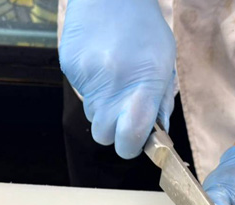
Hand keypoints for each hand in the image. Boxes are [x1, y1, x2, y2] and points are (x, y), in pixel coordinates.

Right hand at [59, 0, 175, 158]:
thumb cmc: (144, 28)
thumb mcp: (164, 63)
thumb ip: (160, 101)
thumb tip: (155, 131)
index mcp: (142, 86)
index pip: (129, 139)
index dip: (131, 146)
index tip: (135, 140)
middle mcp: (112, 86)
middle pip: (104, 135)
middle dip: (114, 130)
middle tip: (123, 111)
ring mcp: (87, 77)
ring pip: (92, 114)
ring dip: (103, 106)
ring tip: (113, 79)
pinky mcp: (70, 68)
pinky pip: (81, 92)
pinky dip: (92, 86)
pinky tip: (100, 64)